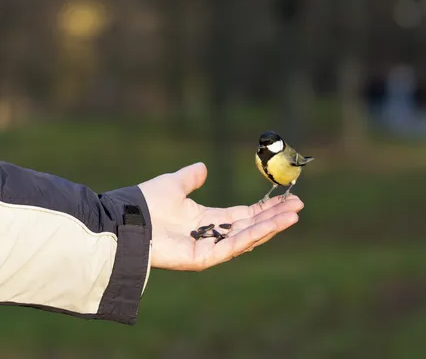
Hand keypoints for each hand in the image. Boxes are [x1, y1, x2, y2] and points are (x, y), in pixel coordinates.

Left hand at [138, 162, 303, 270]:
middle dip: (275, 216)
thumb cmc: (145, 203)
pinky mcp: (204, 259)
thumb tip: (203, 166)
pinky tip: (273, 224)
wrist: (127, 220)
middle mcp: (212, 235)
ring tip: (294, 214)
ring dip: (272, 226)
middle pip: (251, 225)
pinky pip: (234, 246)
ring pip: (248, 237)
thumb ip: (190, 178)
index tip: (286, 198)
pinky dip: (255, 235)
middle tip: (299, 205)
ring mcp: (209, 248)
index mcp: (207, 219)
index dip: (265, 207)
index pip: (244, 214)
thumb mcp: (174, 183)